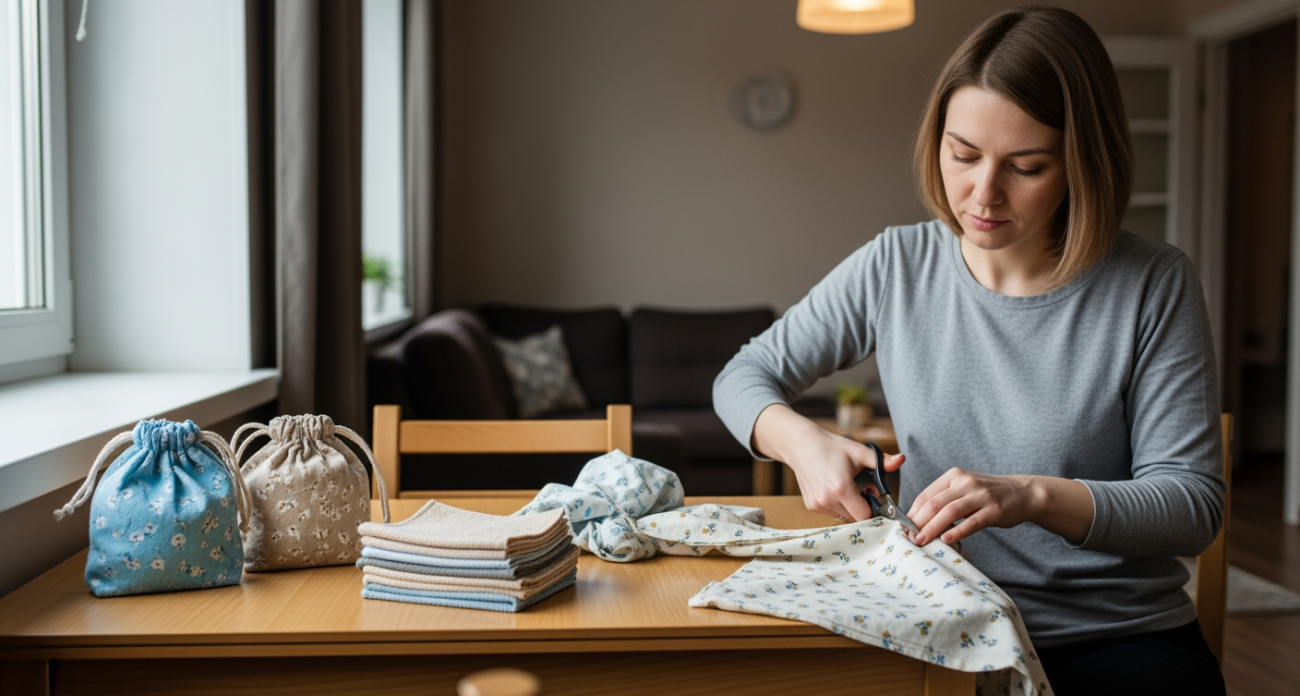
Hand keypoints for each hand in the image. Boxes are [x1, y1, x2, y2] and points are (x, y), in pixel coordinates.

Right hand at [752, 404, 904, 521]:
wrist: (801, 445)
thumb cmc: (831, 447)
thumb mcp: (858, 451)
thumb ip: (881, 461)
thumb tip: (902, 459)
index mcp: (841, 488)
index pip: (865, 515)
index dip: (872, 507)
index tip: (872, 494)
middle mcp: (827, 500)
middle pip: (855, 516)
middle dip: (861, 505)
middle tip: (859, 486)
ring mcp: (817, 505)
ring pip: (843, 515)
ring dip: (848, 506)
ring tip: (844, 486)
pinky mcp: (811, 506)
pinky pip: (831, 512)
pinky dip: (836, 504)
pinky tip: (832, 487)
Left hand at [905, 469, 1092, 545]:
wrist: (1023, 493)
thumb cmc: (988, 495)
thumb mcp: (964, 489)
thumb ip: (944, 499)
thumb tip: (917, 520)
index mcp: (953, 476)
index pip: (926, 495)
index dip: (912, 513)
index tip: (902, 528)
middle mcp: (965, 482)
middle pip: (935, 503)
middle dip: (918, 522)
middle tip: (908, 538)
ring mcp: (981, 495)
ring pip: (949, 512)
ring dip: (932, 528)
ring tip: (921, 541)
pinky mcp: (994, 510)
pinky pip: (972, 522)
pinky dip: (957, 531)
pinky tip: (946, 540)